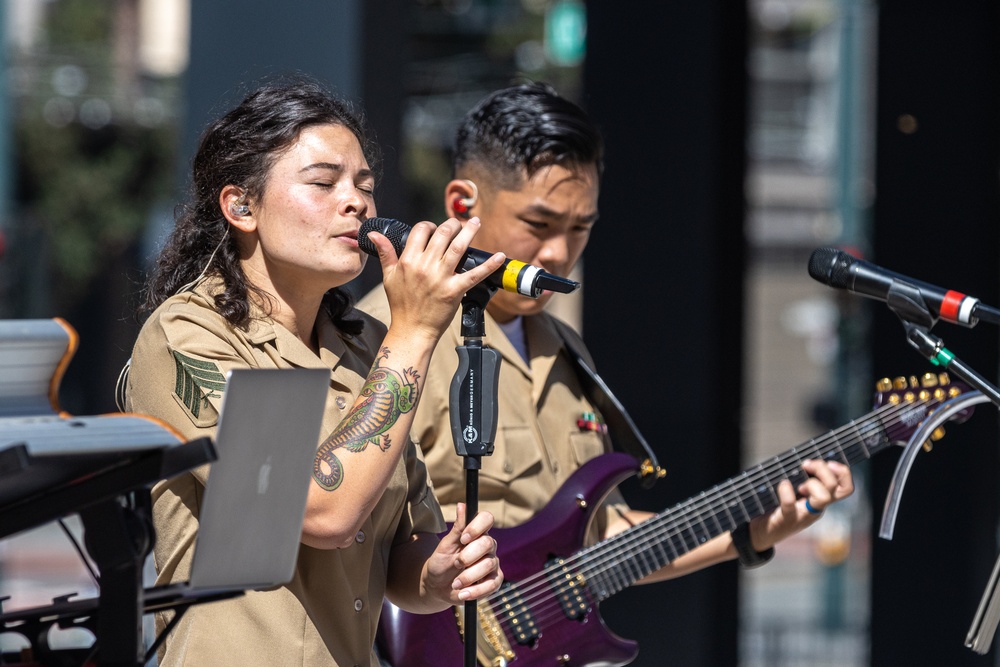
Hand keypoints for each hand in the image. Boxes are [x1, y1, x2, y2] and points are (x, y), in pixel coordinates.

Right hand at [367, 217, 505, 343]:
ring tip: (476, 222)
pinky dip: (489, 265)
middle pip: (442, 235)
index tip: (434, 228)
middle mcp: (425, 266)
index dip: (429, 225)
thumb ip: (385, 253)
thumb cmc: (401, 305)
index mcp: (408, 261)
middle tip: (459, 223)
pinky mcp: (455, 291)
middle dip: (452, 224)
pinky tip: (499, 256)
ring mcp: (441, 278)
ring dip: (469, 232)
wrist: (412, 330)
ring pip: (458, 247)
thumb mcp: (388, 277)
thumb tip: (374, 234)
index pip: (421, 231)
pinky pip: (475, 275)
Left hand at [423, 503, 502, 603]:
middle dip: (468, 556)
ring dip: (468, 576)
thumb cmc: (441, 562)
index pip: (487, 519)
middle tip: (455, 563)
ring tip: (455, 583)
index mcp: (477, 532)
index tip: (463, 538)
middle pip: (488, 543)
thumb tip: (462, 505)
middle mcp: (488, 546)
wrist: (437, 586)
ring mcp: (492, 564)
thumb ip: (457, 527)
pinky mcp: (494, 581)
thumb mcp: (445, 545)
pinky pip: (492, 585)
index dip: (477, 527)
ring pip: (488, 565)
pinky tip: (463, 593)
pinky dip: (476, 591)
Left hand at [750, 459, 853, 550]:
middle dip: (823, 470)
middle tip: (806, 465)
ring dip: (812, 483)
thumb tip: (803, 459)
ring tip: (798, 483)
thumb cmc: (778, 507)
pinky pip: (790, 505)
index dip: (843, 473)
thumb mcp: (795, 492)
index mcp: (821, 499)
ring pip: (823, 498)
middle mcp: (817, 508)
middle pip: (836, 488)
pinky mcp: (786, 520)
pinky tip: (782, 484)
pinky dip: (786, 491)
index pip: (845, 488)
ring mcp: (803, 515)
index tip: (828, 462)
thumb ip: (801, 478)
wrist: (763, 533)